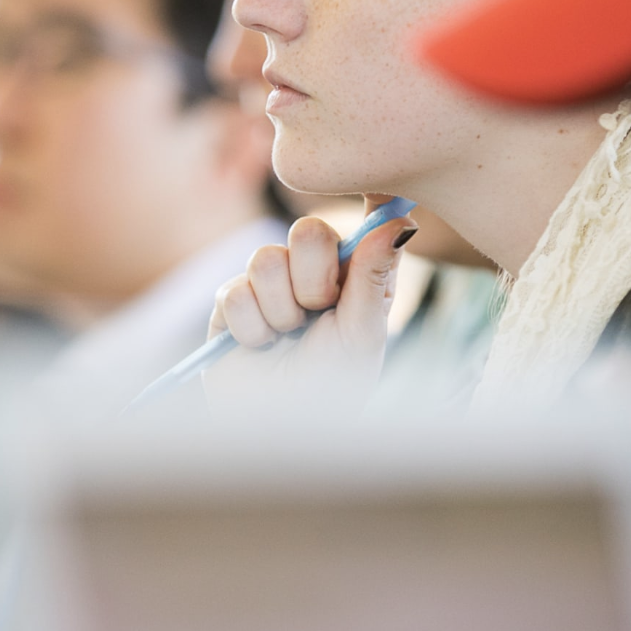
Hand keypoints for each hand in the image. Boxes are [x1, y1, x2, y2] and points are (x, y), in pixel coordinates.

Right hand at [202, 198, 416, 417]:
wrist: (280, 432)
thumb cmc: (331, 390)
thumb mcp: (363, 336)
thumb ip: (374, 277)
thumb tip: (400, 220)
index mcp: (356, 277)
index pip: (365, 221)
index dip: (372, 201)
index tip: (380, 197)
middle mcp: (315, 273)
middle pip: (308, 229)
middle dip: (314, 277)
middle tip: (317, 313)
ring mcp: (270, 285)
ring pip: (266, 259)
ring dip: (281, 310)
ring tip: (287, 339)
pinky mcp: (230, 303)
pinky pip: (235, 291)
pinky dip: (252, 328)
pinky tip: (259, 347)